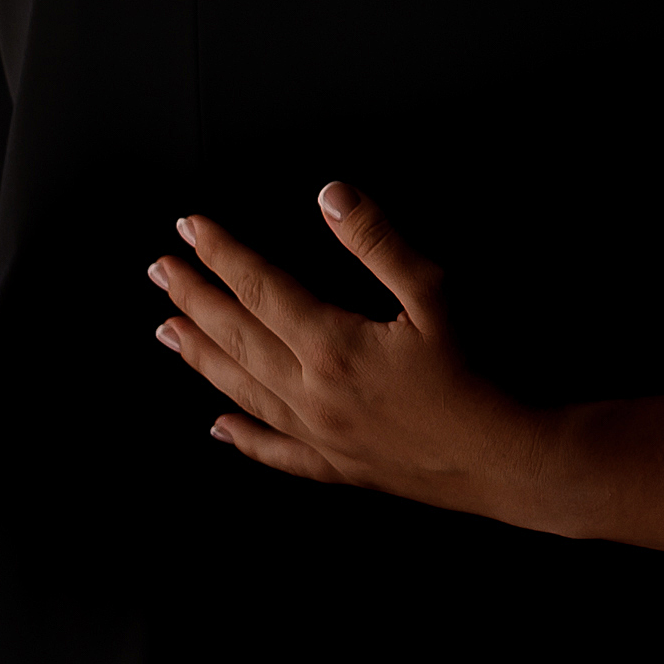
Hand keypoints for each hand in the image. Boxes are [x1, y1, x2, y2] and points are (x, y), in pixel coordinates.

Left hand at [151, 186, 580, 534]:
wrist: (503, 458)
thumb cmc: (475, 375)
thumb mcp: (436, 294)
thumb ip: (380, 242)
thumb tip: (331, 197)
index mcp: (331, 346)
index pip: (260, 288)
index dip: (222, 254)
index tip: (190, 229)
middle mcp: (310, 392)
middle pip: (237, 336)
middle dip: (195, 298)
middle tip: (160, 270)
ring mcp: (317, 434)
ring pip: (241, 390)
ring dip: (200, 356)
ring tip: (168, 331)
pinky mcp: (335, 466)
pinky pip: (273, 451)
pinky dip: (240, 437)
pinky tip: (217, 428)